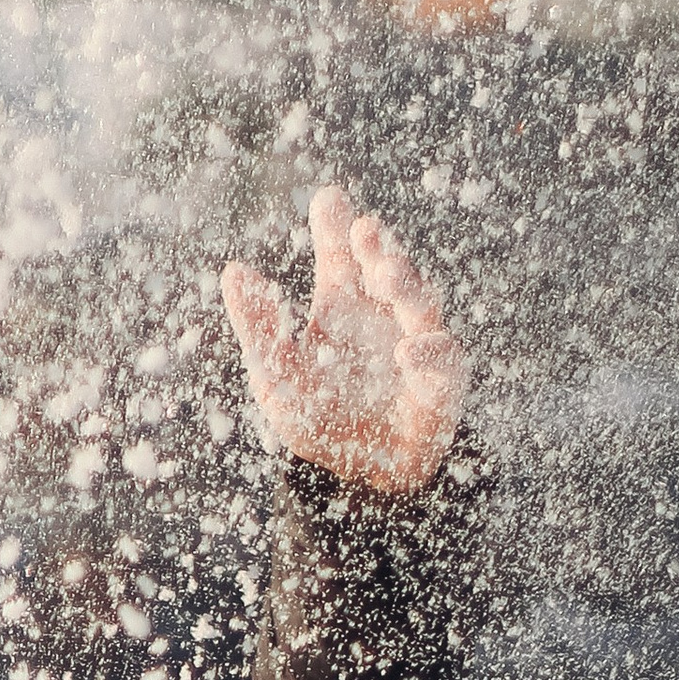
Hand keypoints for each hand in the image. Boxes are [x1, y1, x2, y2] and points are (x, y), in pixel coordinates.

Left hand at [221, 183, 467, 495]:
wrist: (358, 479)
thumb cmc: (322, 417)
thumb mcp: (278, 377)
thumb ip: (261, 328)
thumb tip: (234, 272)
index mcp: (345, 304)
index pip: (342, 256)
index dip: (337, 228)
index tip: (329, 199)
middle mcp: (384, 314)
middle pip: (387, 268)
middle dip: (379, 247)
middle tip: (363, 230)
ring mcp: (417, 344)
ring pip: (421, 303)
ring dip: (406, 285)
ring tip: (384, 275)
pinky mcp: (440, 386)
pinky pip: (444, 362)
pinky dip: (429, 354)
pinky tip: (406, 352)